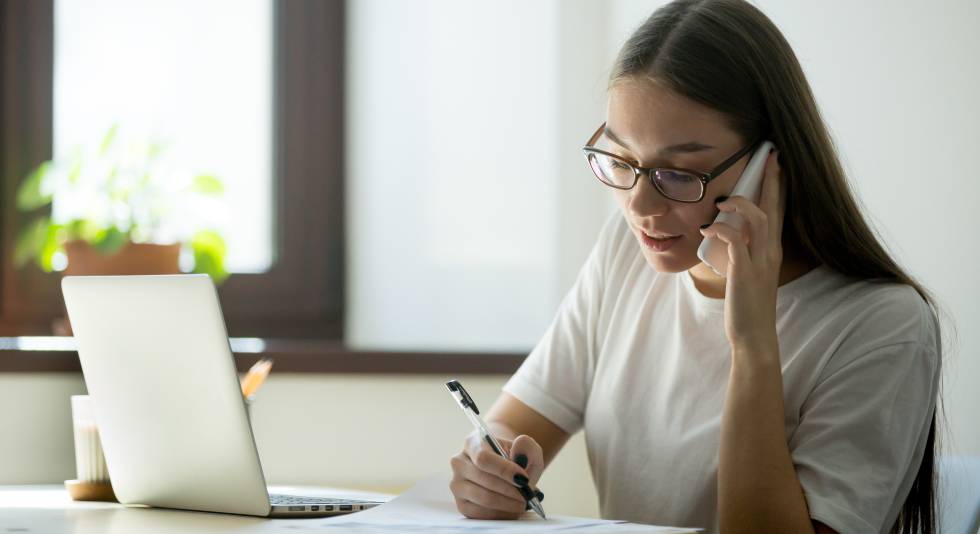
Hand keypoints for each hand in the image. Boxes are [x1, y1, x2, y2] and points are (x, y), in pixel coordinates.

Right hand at [449, 431, 543, 518]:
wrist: (504, 466)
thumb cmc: (514, 456)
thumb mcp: (526, 447)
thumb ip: (527, 446)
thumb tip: (519, 451)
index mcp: (472, 444)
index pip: (483, 458)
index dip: (504, 470)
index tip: (524, 479)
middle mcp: (459, 463)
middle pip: (483, 480)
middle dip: (510, 490)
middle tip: (528, 495)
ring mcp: (458, 485)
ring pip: (482, 498)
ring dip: (507, 504)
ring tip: (523, 502)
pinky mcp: (461, 504)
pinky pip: (480, 514)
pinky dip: (500, 514)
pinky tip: (512, 509)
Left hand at [699, 149, 784, 356]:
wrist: (753, 335)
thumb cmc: (747, 304)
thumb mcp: (747, 271)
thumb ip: (742, 250)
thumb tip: (726, 233)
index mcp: (771, 250)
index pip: (778, 211)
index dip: (778, 187)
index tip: (776, 164)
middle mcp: (770, 252)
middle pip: (774, 208)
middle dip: (771, 181)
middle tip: (769, 156)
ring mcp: (759, 261)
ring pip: (758, 220)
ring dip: (740, 205)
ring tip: (722, 202)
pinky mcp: (745, 272)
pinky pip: (735, 242)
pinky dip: (721, 231)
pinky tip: (708, 231)